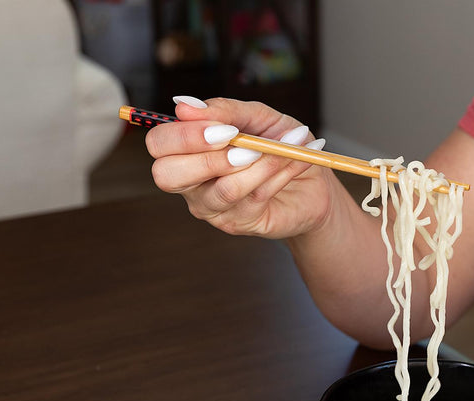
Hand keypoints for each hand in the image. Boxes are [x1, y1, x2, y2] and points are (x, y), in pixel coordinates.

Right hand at [145, 97, 334, 239]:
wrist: (314, 182)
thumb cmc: (279, 144)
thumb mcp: (257, 117)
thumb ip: (225, 111)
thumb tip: (184, 104)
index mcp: (186, 151)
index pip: (158, 144)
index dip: (184, 135)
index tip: (222, 127)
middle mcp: (191, 183)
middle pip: (167, 175)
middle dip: (207, 157)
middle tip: (240, 143)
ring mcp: (212, 208)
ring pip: (222, 190)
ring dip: (257, 165)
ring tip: (281, 148)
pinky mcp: (239, 224)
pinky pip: (254, 198)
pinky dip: (278, 173)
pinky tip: (295, 160)